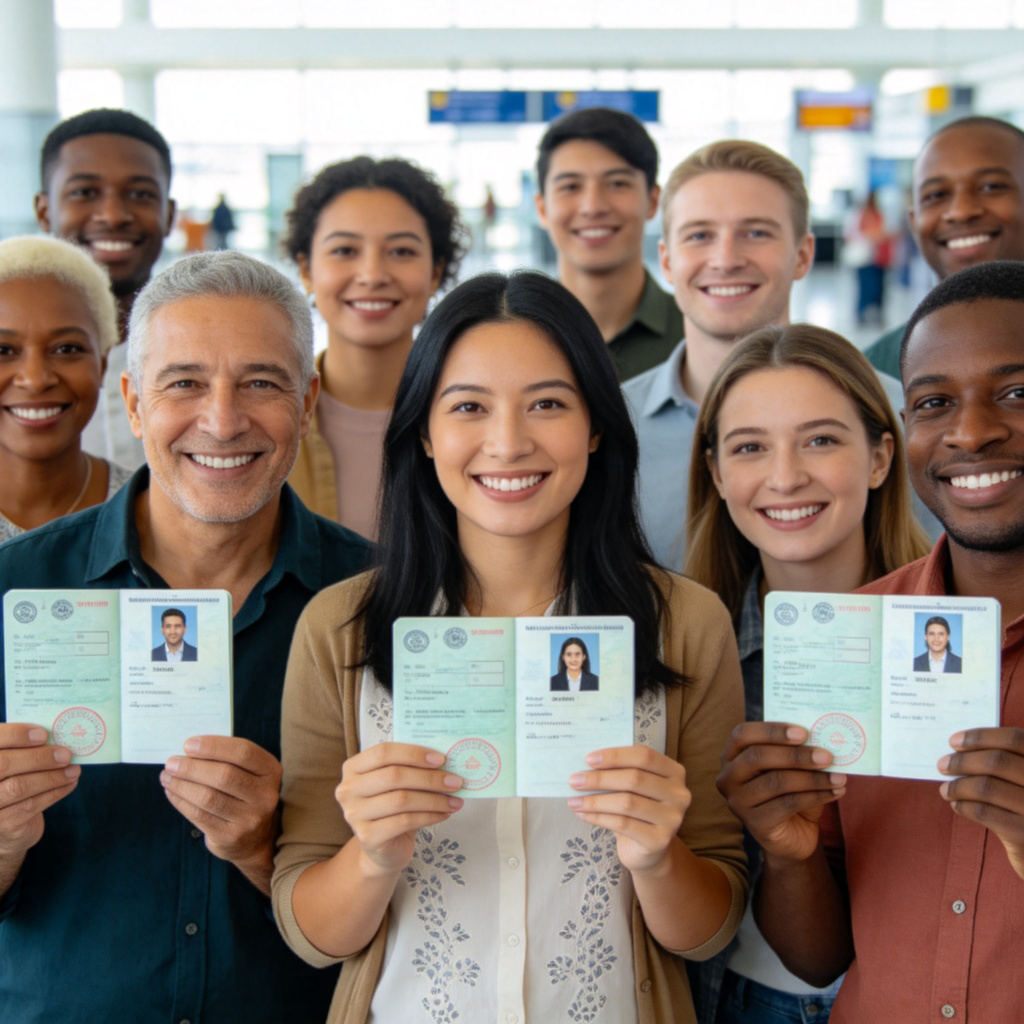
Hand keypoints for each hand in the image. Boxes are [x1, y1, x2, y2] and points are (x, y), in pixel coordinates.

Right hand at [0, 724, 79, 860]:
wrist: (8, 824)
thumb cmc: (14, 780)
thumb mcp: (16, 761)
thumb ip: (25, 747)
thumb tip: (57, 733)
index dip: (16, 734)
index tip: (43, 734)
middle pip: (4, 764)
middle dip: (38, 758)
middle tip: (65, 755)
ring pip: (18, 787)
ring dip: (52, 776)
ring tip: (73, 770)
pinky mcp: (2, 825)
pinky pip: (30, 806)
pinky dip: (55, 792)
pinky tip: (70, 783)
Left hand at [161, 735, 281, 888]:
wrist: (255, 838)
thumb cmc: (243, 794)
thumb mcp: (247, 773)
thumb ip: (227, 759)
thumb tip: (190, 749)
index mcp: (271, 771)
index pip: (243, 752)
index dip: (214, 747)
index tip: (188, 744)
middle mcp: (265, 795)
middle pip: (224, 775)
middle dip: (192, 767)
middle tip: (171, 763)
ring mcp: (249, 818)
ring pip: (208, 797)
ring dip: (182, 785)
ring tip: (166, 776)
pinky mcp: (230, 836)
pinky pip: (199, 815)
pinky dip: (181, 801)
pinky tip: (172, 792)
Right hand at [336, 742, 463, 876]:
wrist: (383, 849)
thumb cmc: (392, 808)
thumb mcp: (398, 784)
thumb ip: (411, 768)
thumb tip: (445, 758)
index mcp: (354, 768)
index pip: (383, 752)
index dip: (413, 753)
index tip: (441, 759)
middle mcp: (348, 790)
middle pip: (394, 776)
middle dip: (429, 778)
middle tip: (455, 782)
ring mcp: (354, 814)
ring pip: (401, 800)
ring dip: (434, 799)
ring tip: (455, 801)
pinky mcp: (367, 837)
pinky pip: (405, 822)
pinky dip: (430, 816)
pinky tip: (444, 814)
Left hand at [567, 745, 688, 873]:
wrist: (649, 851)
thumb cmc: (638, 810)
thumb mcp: (635, 787)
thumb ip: (620, 771)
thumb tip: (586, 763)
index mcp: (674, 772)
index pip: (644, 756)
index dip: (615, 756)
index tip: (588, 759)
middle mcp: (679, 794)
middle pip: (634, 779)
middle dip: (600, 779)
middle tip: (574, 780)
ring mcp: (672, 819)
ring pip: (627, 803)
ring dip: (595, 800)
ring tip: (573, 800)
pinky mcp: (660, 840)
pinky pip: (623, 824)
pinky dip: (599, 817)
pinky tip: (583, 814)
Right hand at [717, 722, 845, 865]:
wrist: (792, 836)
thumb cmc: (789, 793)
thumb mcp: (788, 768)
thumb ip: (795, 751)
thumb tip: (821, 735)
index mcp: (732, 755)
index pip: (742, 734)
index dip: (771, 731)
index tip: (802, 732)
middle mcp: (728, 777)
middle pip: (757, 757)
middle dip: (795, 755)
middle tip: (826, 756)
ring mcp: (738, 801)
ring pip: (776, 782)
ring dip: (812, 778)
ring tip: (839, 777)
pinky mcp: (755, 823)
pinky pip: (788, 804)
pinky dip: (816, 796)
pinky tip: (835, 792)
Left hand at [940, 727, 1023, 879]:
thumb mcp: (1023, 780)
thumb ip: (1005, 762)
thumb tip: (959, 748)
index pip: (1014, 739)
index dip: (981, 737)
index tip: (954, 741)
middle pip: (997, 761)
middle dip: (962, 761)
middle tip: (942, 765)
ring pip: (986, 786)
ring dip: (958, 786)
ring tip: (946, 789)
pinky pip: (983, 811)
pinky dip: (963, 805)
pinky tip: (957, 805)